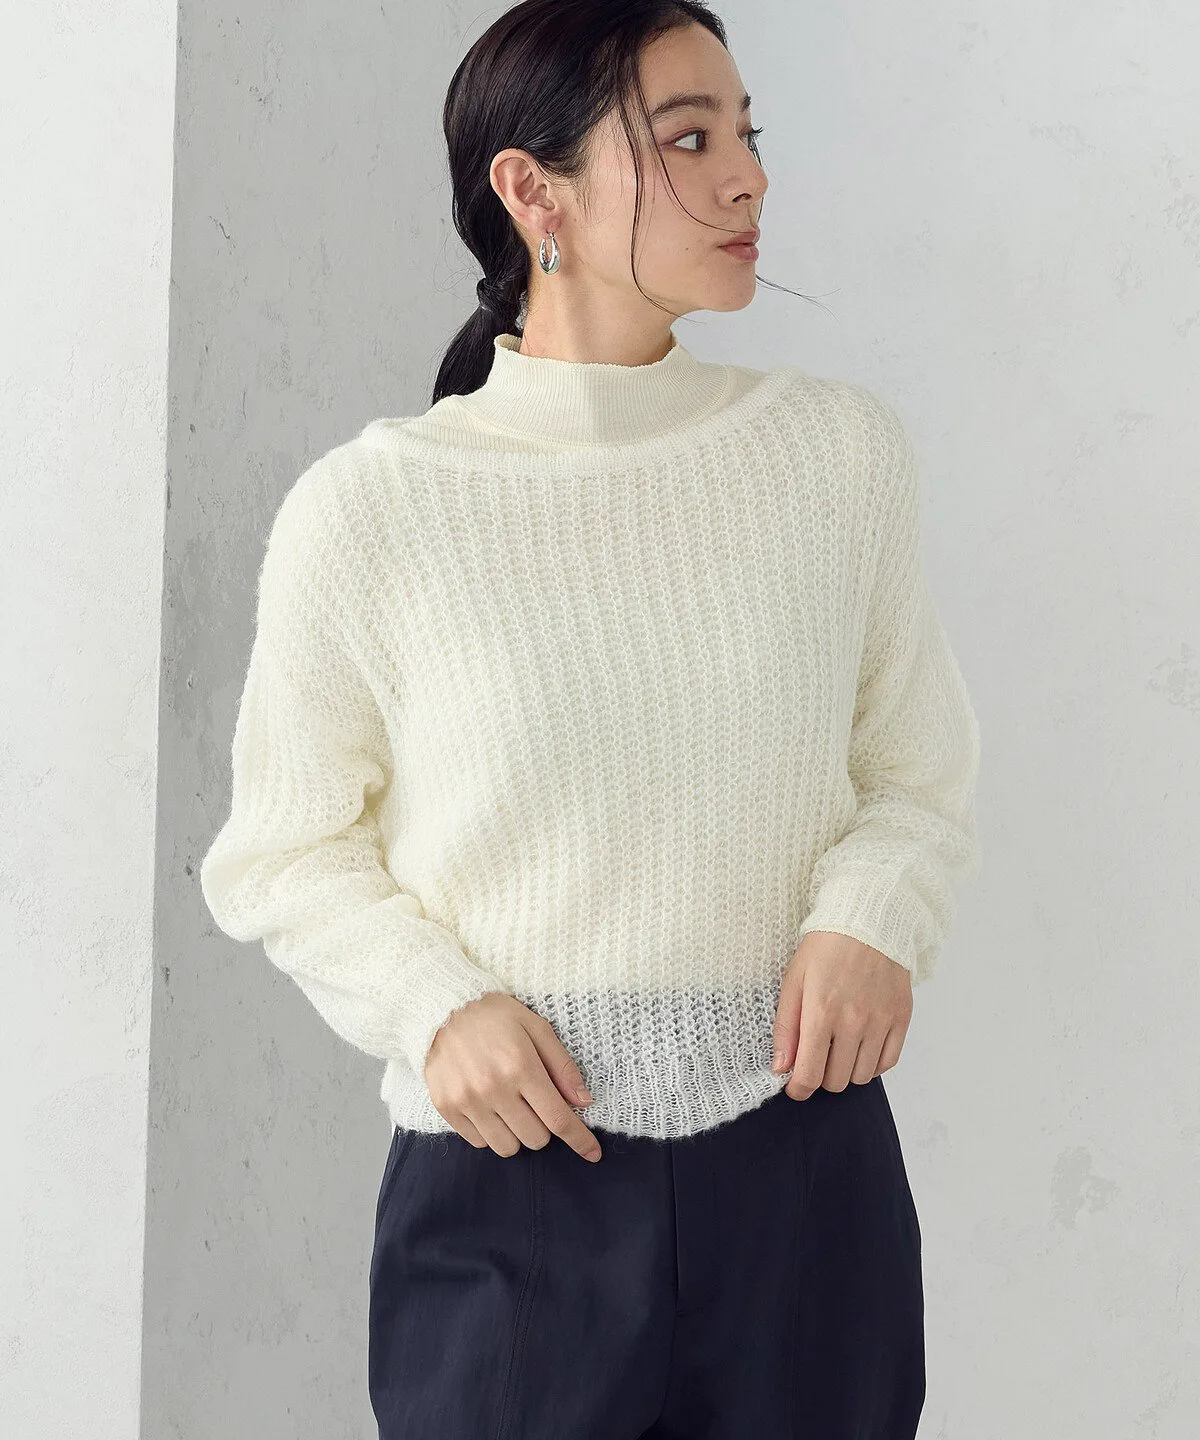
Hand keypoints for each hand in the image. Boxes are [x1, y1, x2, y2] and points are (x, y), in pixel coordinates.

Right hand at [424, 992, 602, 1161]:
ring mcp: (467, 1101)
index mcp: (521, 1066)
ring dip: (518, 1134)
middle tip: (536, 1104)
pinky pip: (479, 1142)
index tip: (593, 1153)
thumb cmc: (495, 1015)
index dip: (579, 1140)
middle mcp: (493, 1088)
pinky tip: (489, 1108)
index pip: (558, 1118)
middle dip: (545, 1127)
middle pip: (535, 1138)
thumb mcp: (536, 1027)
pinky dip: (491, 1132)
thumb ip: (562, 1066)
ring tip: (511, 1107)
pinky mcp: (446, 1108)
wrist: (442, 1007)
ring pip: (507, 1147)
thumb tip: (584, 1102)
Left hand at [771, 931, 912, 1098]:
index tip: (795, 1086)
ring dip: (846, 1071)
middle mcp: (854, 1021)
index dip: (799, 1089)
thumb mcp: (793, 981)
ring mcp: (881, 1021)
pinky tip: (861, 1047)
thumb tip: (780, 1067)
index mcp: (821, 1012)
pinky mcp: (901, 1018)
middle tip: (816, 1057)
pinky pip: (887, 1063)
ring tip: (838, 1048)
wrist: (867, 920)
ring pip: (862, 1076)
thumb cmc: (825, 948)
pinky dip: (872, 1064)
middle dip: (820, 1076)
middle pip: (836, 1081)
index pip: (810, 1074)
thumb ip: (786, 1028)